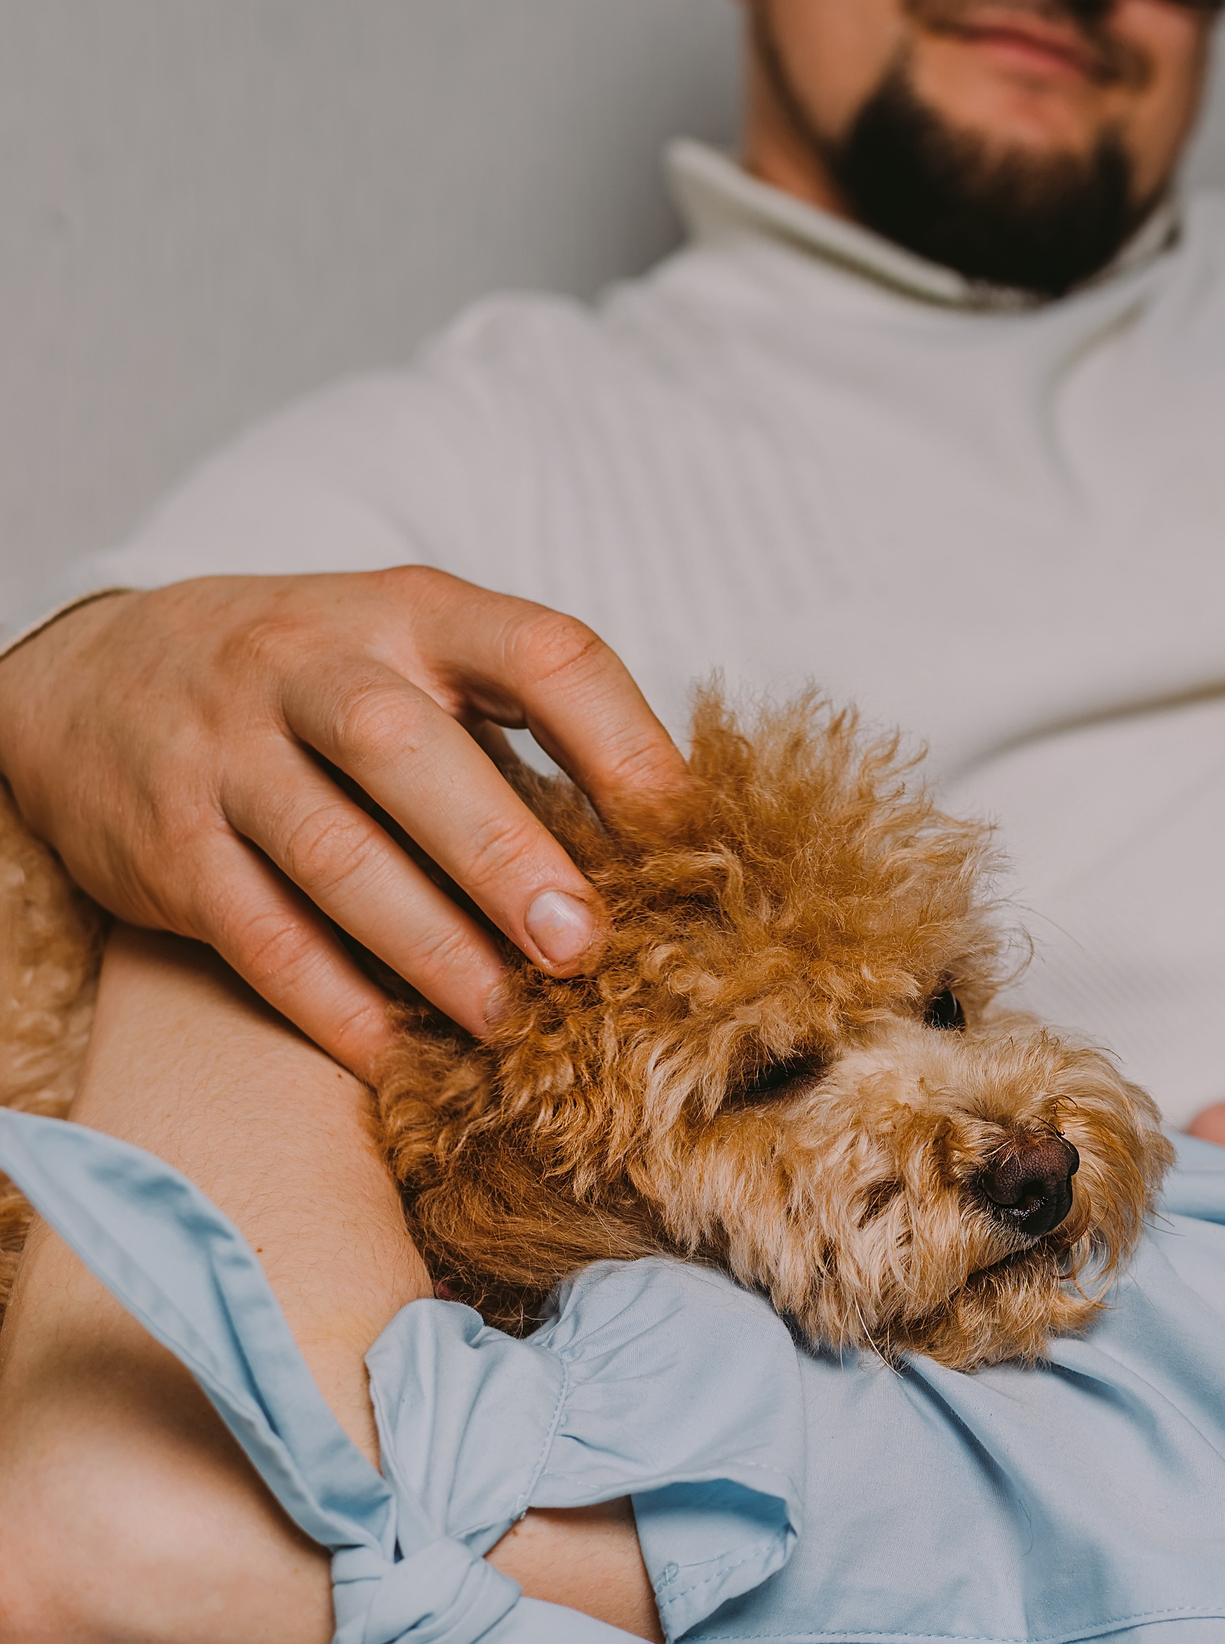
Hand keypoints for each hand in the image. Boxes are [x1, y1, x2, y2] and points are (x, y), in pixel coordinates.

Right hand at [0, 569, 686, 1074]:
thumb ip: (525, 725)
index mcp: (416, 611)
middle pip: (408, 752)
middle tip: (582, 946)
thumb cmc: (321, 680)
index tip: (683, 834)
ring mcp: (230, 753)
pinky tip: (403, 1055)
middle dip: (504, 856)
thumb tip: (674, 847)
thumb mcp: (420, 653)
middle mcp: (314, 666)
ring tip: (509, 1019)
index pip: (541, 651)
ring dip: (431, 948)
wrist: (98, 677)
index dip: (623, 743)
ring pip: (333, 853)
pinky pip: (260, 935)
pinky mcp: (171, 846)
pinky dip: (335, 1006)